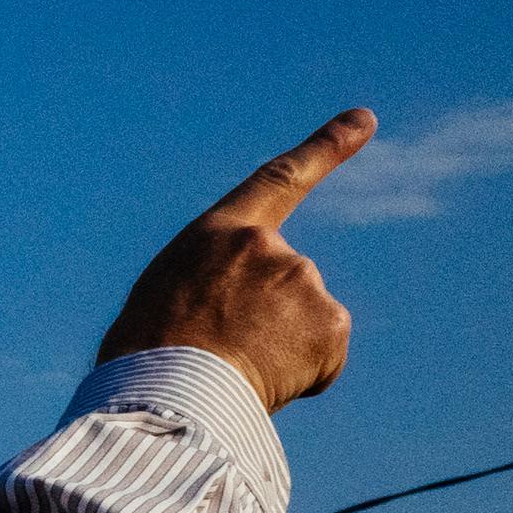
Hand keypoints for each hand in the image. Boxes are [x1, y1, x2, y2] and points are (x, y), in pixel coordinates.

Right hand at [96, 111, 367, 410]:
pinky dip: (303, 376)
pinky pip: (324, 357)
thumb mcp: (168, 299)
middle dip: (267, 321)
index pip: (280, 180)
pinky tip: (265, 384)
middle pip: (287, 284)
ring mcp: (302, 281)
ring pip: (306, 322)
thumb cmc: (147, 357)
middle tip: (222, 356)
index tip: (365, 120)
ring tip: (233, 371)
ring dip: (281, 350)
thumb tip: (246, 321)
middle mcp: (268, 246)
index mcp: (218, 234)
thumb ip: (217, 286)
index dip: (326, 148)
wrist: (164, 393)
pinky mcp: (329, 322)